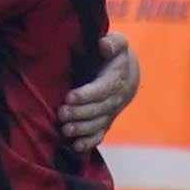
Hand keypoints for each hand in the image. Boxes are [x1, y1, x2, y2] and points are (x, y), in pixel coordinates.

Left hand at [56, 32, 141, 150]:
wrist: (128, 75)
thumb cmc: (117, 56)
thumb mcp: (118, 43)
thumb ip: (113, 42)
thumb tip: (103, 45)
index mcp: (117, 79)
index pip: (103, 89)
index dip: (87, 95)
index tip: (70, 97)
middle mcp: (115, 99)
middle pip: (98, 109)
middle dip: (80, 113)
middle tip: (61, 113)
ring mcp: (110, 113)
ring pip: (98, 124)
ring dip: (82, 129)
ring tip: (65, 130)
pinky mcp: (105, 123)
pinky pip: (99, 135)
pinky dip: (89, 143)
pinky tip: (76, 147)